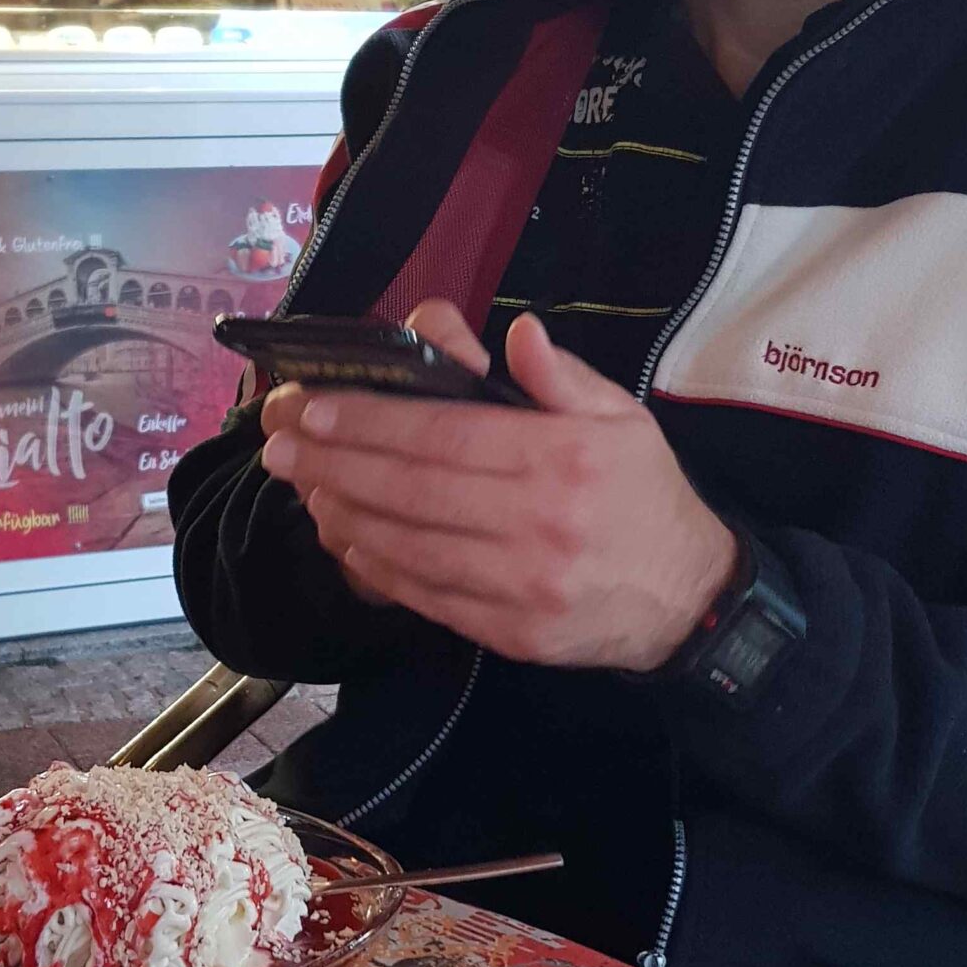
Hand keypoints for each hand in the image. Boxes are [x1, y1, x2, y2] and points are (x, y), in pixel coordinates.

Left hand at [259, 301, 736, 669]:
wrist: (688, 598)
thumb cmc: (642, 495)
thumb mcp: (622, 417)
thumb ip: (562, 376)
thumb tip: (516, 333)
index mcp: (563, 457)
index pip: (445, 435)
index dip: (369, 421)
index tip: (311, 407)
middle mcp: (541, 522)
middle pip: (413, 489)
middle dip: (334, 462)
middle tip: (278, 442)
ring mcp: (524, 584)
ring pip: (410, 545)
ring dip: (343, 513)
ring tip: (300, 484)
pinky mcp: (513, 633)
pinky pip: (428, 596)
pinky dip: (377, 566)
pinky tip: (344, 537)